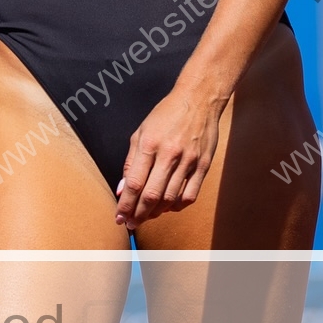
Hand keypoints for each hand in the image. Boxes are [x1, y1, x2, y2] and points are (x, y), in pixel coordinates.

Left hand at [115, 85, 224, 229]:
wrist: (199, 99)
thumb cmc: (167, 114)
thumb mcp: (141, 132)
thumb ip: (131, 162)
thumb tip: (122, 190)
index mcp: (150, 144)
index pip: (134, 183)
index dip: (125, 204)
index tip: (119, 217)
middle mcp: (169, 154)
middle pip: (151, 196)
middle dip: (138, 214)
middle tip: (131, 223)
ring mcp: (188, 161)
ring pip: (170, 199)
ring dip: (156, 213)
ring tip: (147, 216)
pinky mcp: (203, 165)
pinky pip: (190, 195)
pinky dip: (177, 206)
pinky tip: (169, 206)